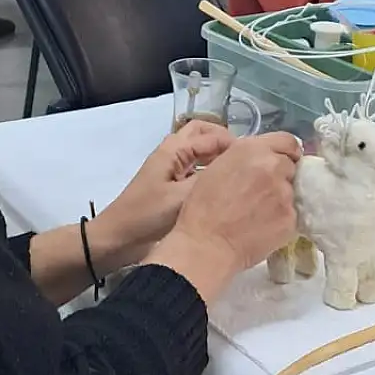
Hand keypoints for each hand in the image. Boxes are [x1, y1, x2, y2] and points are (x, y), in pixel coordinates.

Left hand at [93, 121, 233, 265]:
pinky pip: (196, 169)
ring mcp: (171, 169)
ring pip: (200, 152)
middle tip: (246, 161)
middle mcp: (173, 153)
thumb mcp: (182, 197)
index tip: (255, 159)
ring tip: (241, 173)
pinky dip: (211, 171)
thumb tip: (239, 167)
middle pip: (203, 134)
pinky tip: (225, 188)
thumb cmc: (147, 216)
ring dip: (218, 156)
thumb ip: (210, 179)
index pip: (211, 136)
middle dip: (225, 142)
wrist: (118, 239)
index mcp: (173, 150)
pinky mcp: (172, 185)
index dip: (234, 144)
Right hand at [144, 134, 302, 305]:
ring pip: (292, 190)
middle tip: (263, 191)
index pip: (288, 141)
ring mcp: (285, 193)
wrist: (207, 244)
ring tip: (259, 212)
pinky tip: (263, 226)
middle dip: (281, 175)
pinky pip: (291, 213)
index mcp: (252, 149)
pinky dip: (281, 218)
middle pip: (290, 166)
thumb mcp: (218, 167)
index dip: (286, 152)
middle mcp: (273, 166)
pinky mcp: (291, 218)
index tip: (282, 161)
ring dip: (281, 197)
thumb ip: (245, 156)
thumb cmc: (203, 206)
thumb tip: (262, 158)